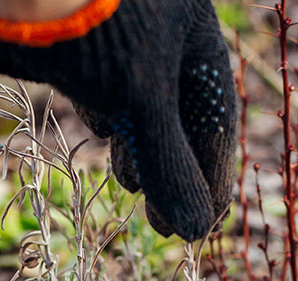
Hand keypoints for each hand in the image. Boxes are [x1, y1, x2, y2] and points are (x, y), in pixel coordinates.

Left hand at [0, 0, 235, 240]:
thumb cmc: (101, 34)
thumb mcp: (144, 105)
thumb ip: (170, 168)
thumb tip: (196, 230)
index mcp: (196, 36)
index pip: (216, 118)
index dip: (211, 177)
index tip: (203, 225)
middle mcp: (165, 34)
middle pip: (178, 116)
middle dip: (170, 171)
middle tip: (162, 224)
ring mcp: (122, 39)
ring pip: (139, 106)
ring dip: (138, 152)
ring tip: (131, 191)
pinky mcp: (80, 43)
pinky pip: (106, 89)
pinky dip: (109, 119)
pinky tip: (104, 138)